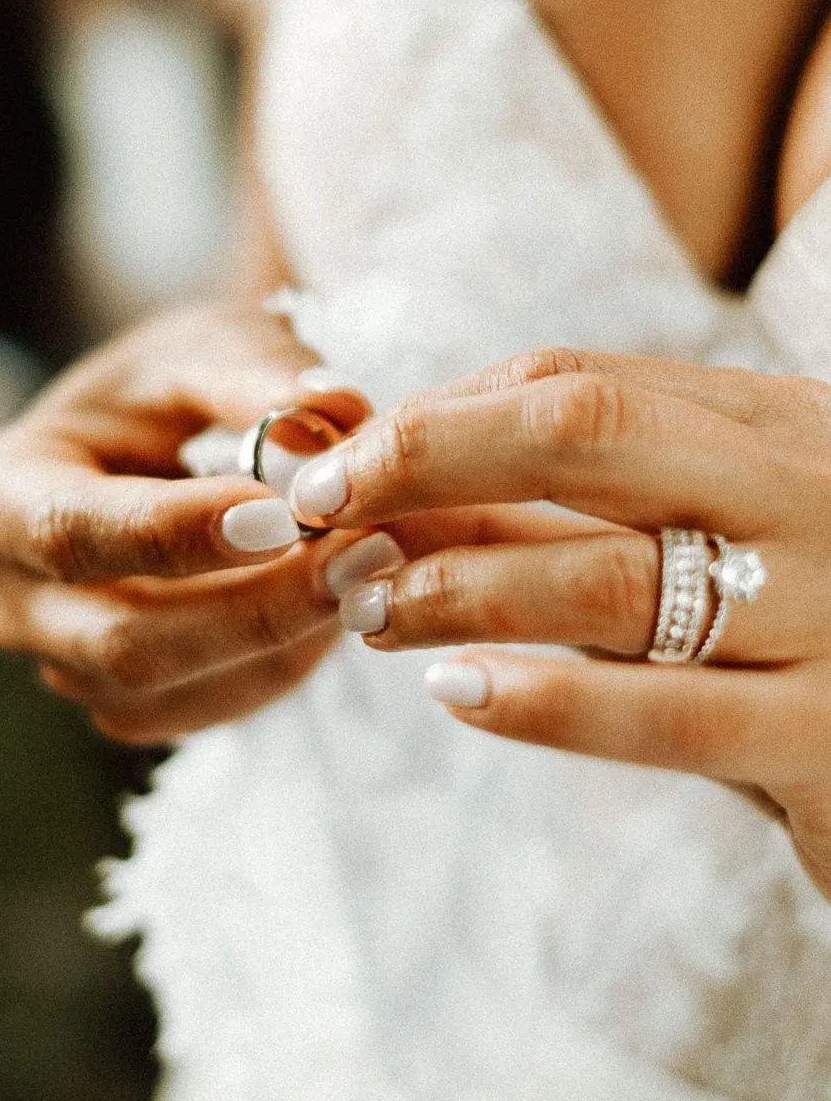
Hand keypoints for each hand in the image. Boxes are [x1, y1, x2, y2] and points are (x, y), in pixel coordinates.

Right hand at [0, 305, 369, 743]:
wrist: (167, 431)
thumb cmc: (173, 382)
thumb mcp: (208, 347)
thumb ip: (260, 377)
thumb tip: (330, 417)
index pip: (74, 533)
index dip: (181, 534)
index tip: (286, 515)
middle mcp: (13, 597)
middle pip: (125, 640)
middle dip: (257, 605)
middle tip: (368, 551)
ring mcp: (66, 664)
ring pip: (179, 687)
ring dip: (287, 635)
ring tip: (369, 563)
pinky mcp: (128, 703)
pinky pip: (213, 709)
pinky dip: (286, 661)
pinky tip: (333, 597)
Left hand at [288, 348, 830, 896]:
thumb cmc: (807, 629)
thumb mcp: (702, 545)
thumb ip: (565, 520)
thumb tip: (394, 497)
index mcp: (776, 425)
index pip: (575, 383)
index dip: (436, 417)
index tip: (339, 463)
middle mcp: (807, 495)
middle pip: (584, 433)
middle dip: (426, 458)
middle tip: (319, 506)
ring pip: (609, 577)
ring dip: (459, 588)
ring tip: (368, 610)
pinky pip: (670, 717)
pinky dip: (547, 702)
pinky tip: (456, 693)